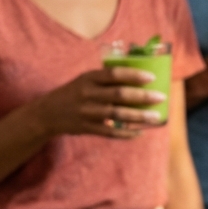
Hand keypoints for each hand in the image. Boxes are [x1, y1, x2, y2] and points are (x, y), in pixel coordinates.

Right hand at [30, 67, 165, 138]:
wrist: (47, 113)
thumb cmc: (74, 93)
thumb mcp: (85, 80)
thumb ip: (106, 79)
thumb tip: (140, 77)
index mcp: (88, 78)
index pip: (114, 74)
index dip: (133, 75)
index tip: (152, 77)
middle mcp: (87, 94)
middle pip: (119, 95)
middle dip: (142, 97)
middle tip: (161, 97)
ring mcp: (86, 112)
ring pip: (117, 115)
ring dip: (139, 116)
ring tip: (156, 117)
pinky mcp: (86, 128)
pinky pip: (110, 132)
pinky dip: (126, 134)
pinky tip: (140, 132)